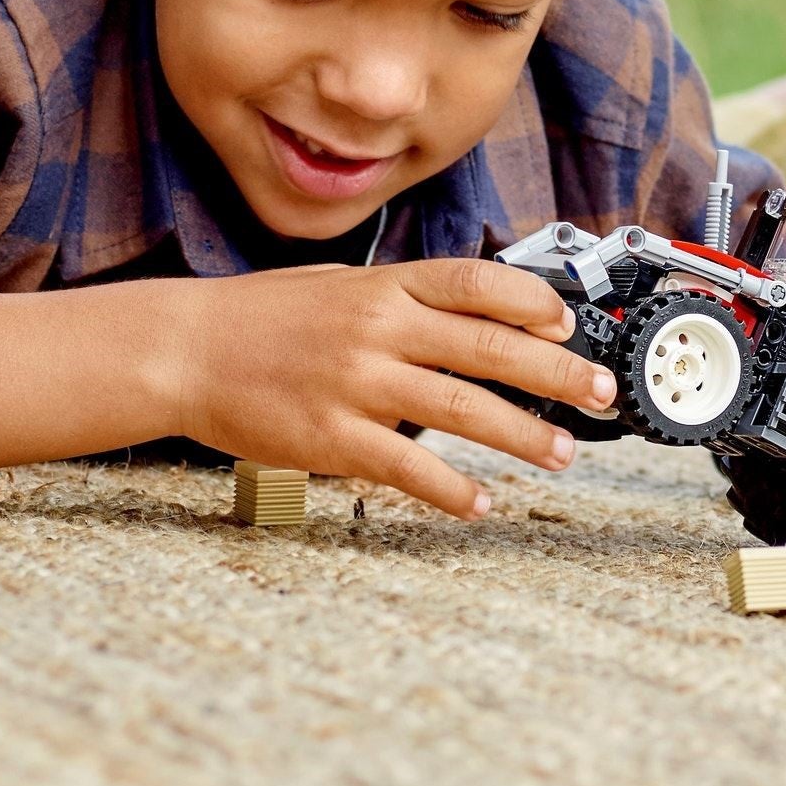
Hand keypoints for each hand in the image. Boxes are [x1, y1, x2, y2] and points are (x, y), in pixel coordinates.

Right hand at [176, 258, 617, 520]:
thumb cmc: (261, 319)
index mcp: (384, 286)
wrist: (184, 350)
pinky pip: (409, 467)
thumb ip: (402, 298)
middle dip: (557, 373)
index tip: (569, 326)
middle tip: (601, 393)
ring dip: (523, 434)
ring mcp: (358, 383)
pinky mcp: (333, 438)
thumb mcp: (338, 285)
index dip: (534, 303)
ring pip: (463, 409)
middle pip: (490, 347)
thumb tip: (470, 312)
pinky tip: (481, 501)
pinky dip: (452, 489)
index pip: (477, 283)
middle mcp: (379, 328)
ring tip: (562, 453)